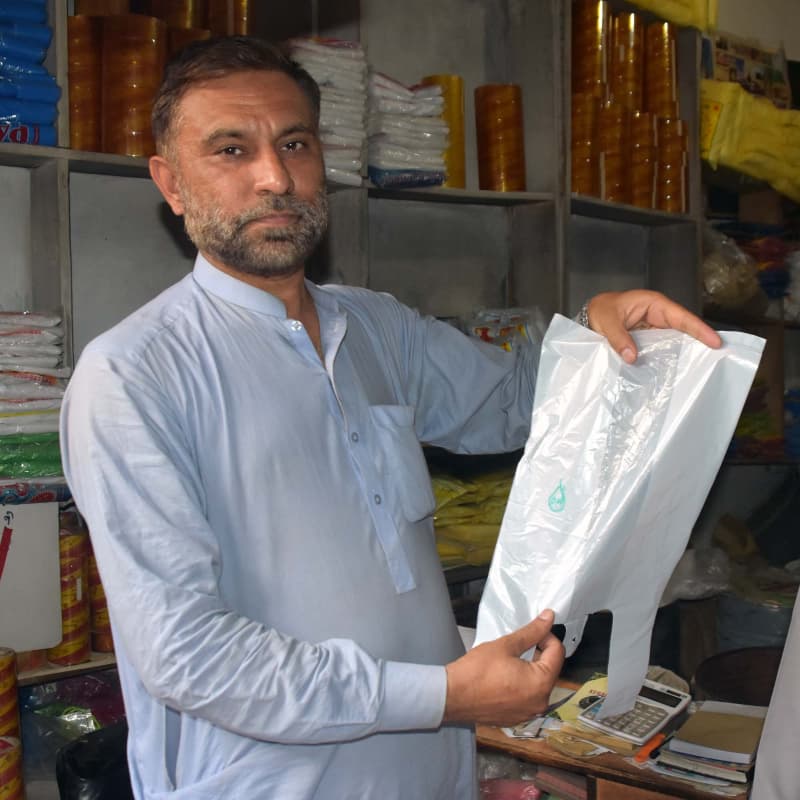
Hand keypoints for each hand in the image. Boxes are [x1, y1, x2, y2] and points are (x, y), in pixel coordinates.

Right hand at [443, 609, 563, 725]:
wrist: (453, 696)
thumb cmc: (478, 670)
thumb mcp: (506, 645)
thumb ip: (531, 632)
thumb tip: (548, 618)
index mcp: (541, 684)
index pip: (557, 653)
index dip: (546, 637)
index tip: (532, 631)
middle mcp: (540, 703)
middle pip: (549, 670)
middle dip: (538, 654)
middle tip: (518, 644)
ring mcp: (528, 713)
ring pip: (537, 684)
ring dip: (529, 669)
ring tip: (509, 660)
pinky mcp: (516, 718)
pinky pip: (526, 697)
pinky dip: (520, 685)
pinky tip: (503, 677)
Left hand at [587, 290, 721, 363]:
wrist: (588, 318)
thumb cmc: (600, 310)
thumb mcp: (607, 321)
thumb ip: (619, 338)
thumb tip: (632, 357)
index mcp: (653, 304)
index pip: (681, 317)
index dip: (698, 329)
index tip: (714, 341)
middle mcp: (658, 316)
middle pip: (683, 330)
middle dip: (699, 342)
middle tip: (716, 358)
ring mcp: (654, 330)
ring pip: (674, 342)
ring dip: (683, 353)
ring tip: (699, 368)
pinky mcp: (648, 342)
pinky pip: (661, 350)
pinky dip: (667, 359)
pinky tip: (672, 371)